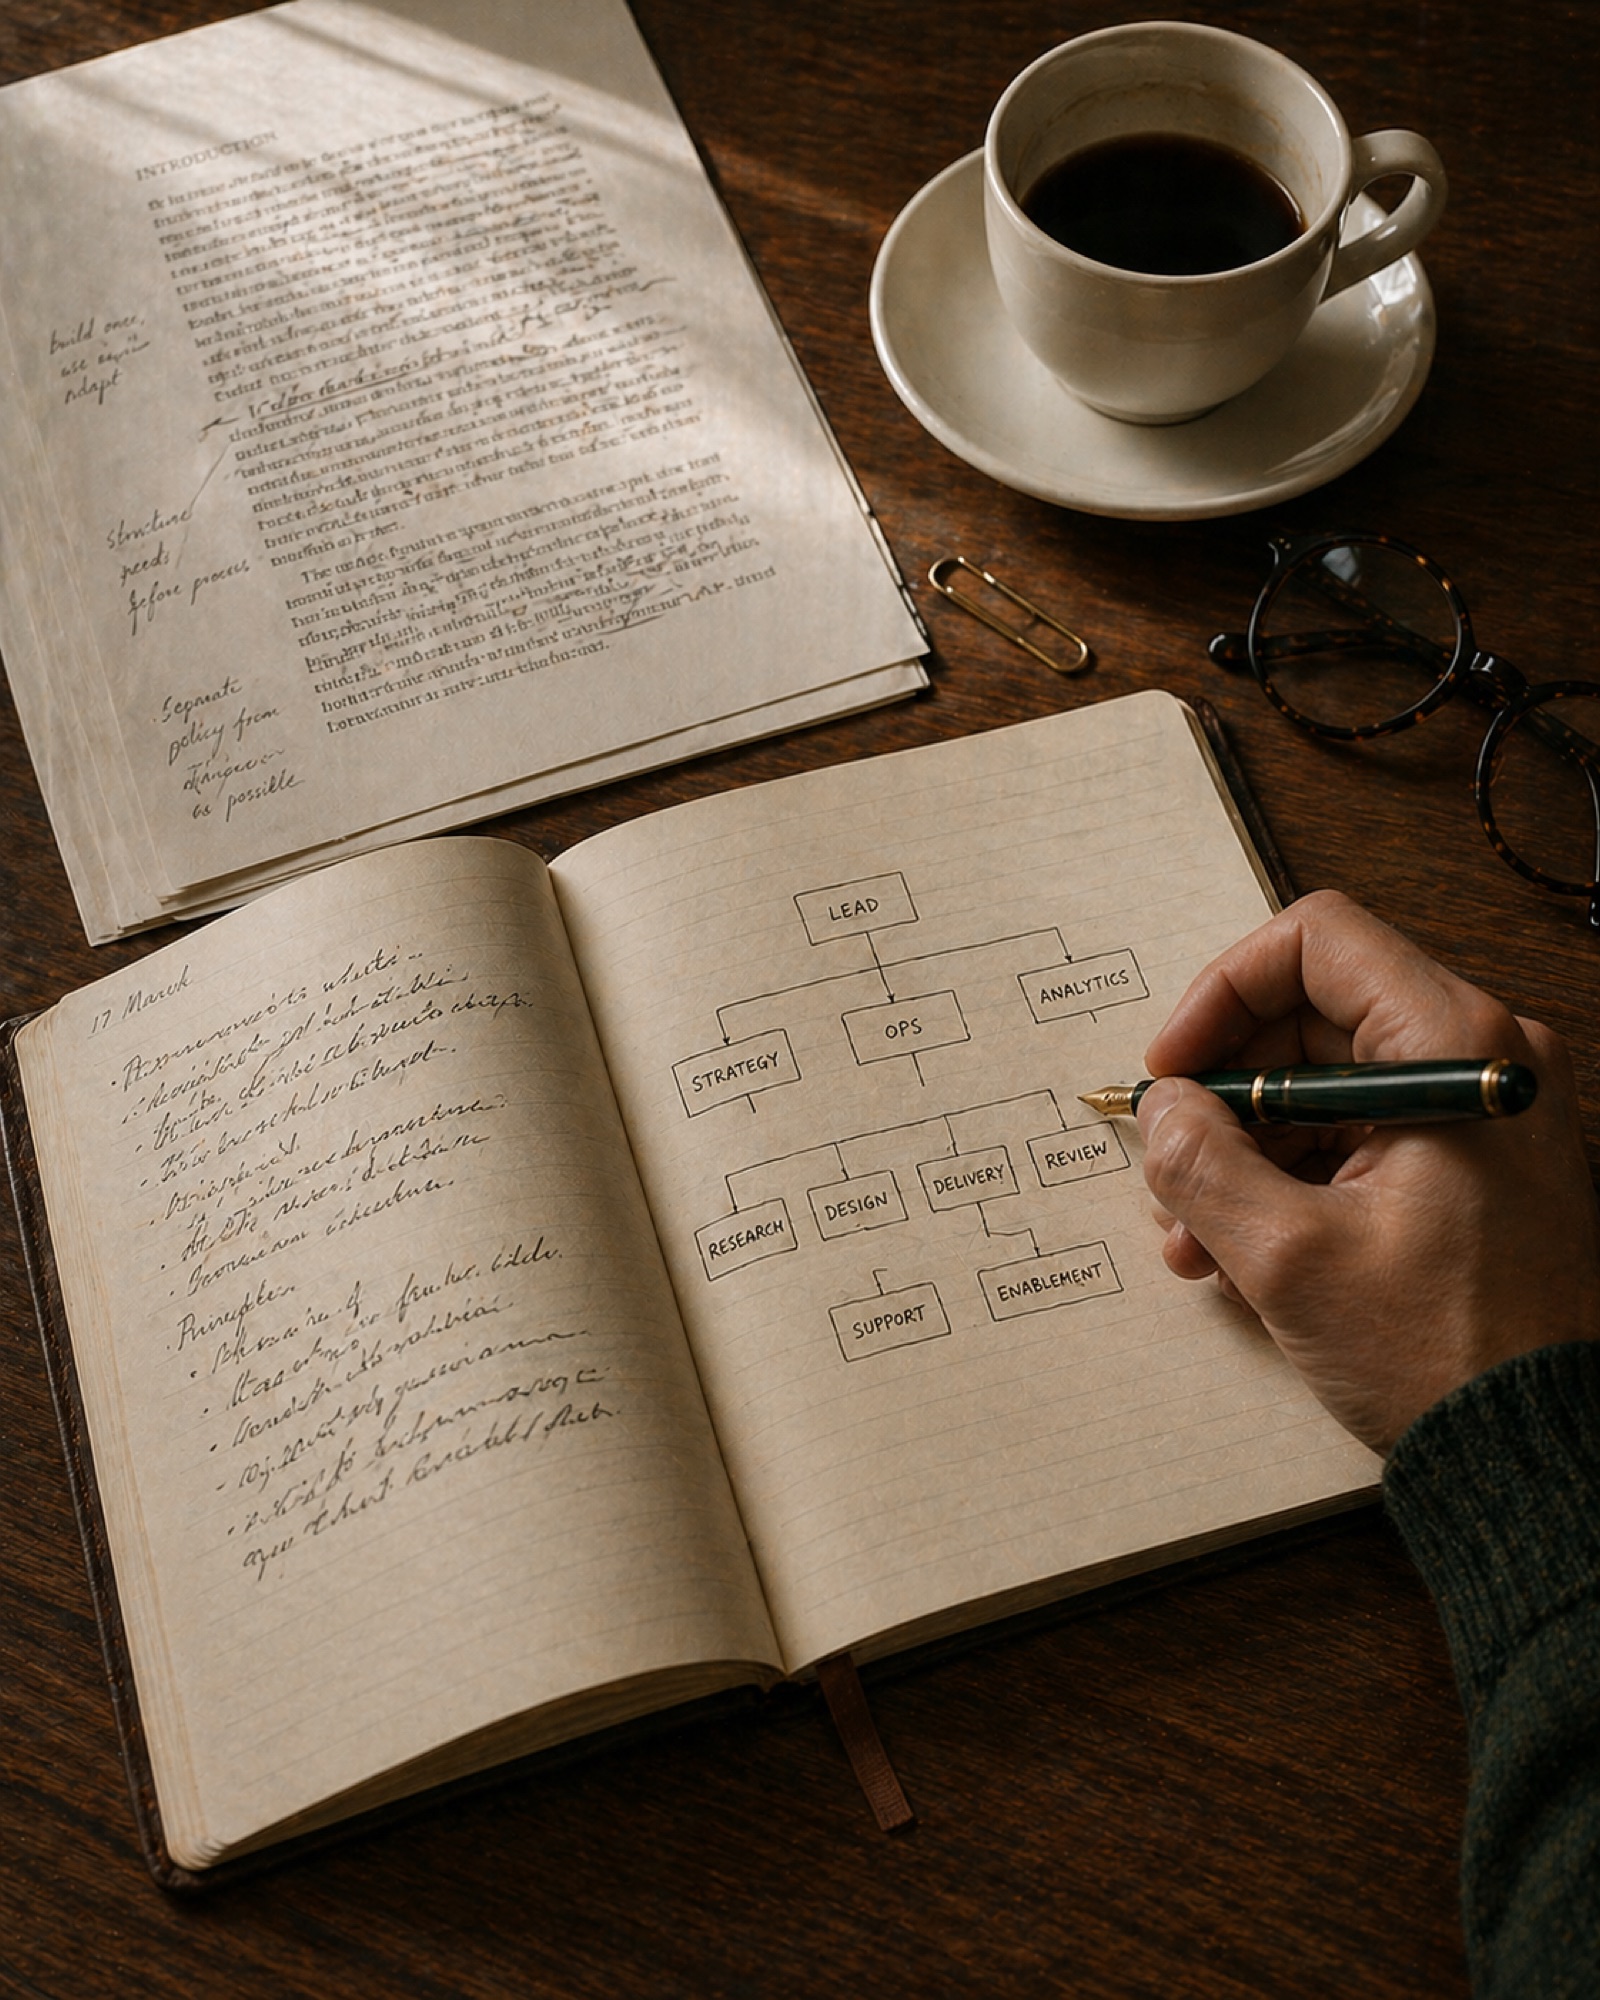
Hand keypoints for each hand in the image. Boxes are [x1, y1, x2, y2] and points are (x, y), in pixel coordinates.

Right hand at [1136, 891, 1599, 1453]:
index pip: (1315, 943)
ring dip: (1244, 1151)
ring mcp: (1477, 1115)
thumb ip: (1204, 1164)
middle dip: (1224, 1093)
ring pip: (1324, 1086)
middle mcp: (1476, 1062)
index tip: (1174, 1068)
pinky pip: (1357, 1139)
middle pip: (1311, 1017)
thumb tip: (1164, 1109)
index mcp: (1453, 1048)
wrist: (1539, 1454)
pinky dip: (1290, 1182)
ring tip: (1193, 1237)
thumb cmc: (1449, 1354)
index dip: (1222, 993)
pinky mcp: (1470, 1167)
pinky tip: (1236, 1254)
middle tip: (1170, 1163)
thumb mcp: (1290, 1258)